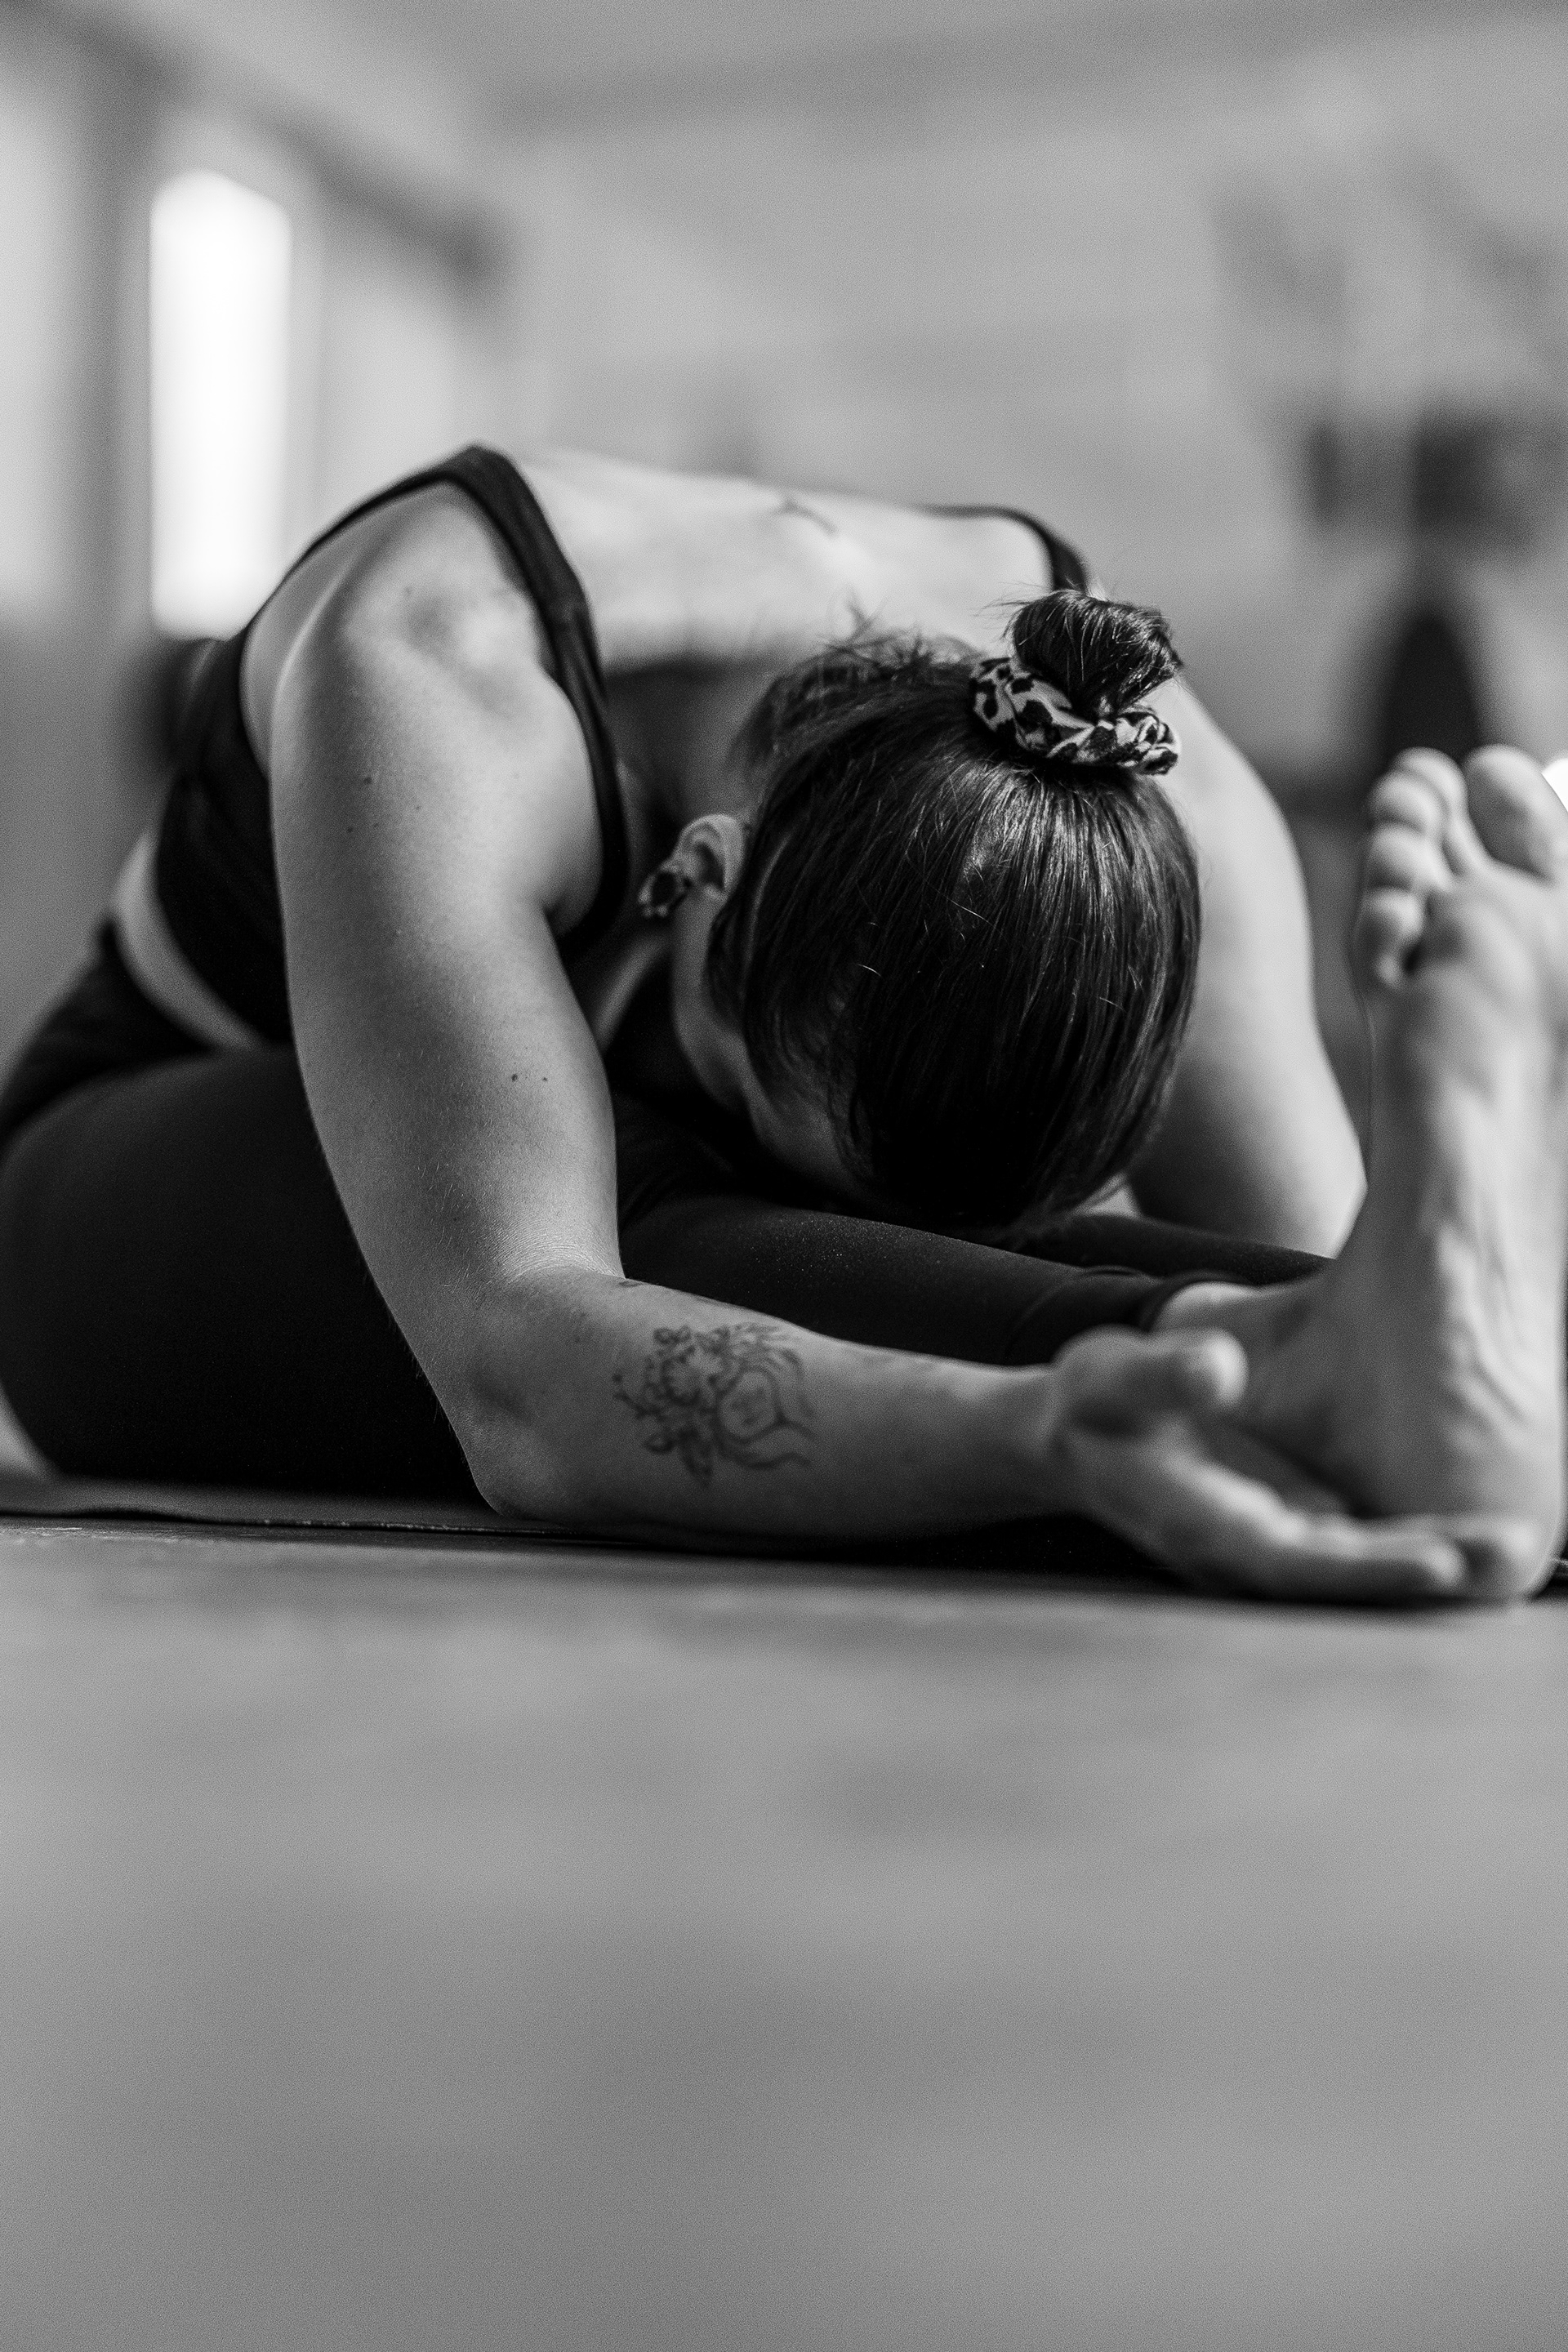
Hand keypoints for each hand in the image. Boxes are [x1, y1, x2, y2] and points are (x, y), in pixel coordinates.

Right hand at [1041, 1327, 1539, 1603]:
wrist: (1082, 1438)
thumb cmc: (1096, 1403)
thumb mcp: (1108, 1376)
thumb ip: (1162, 1374)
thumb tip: (1221, 1369)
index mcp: (1203, 1526)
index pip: (1295, 1559)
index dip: (1369, 1568)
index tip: (1440, 1561)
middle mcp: (1249, 1553)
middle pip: (1348, 1578)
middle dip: (1430, 1570)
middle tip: (1512, 1552)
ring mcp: (1277, 1546)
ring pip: (1366, 1569)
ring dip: (1441, 1564)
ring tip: (1520, 1549)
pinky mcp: (1299, 1527)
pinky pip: (1366, 1545)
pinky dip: (1423, 1543)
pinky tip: (1481, 1532)